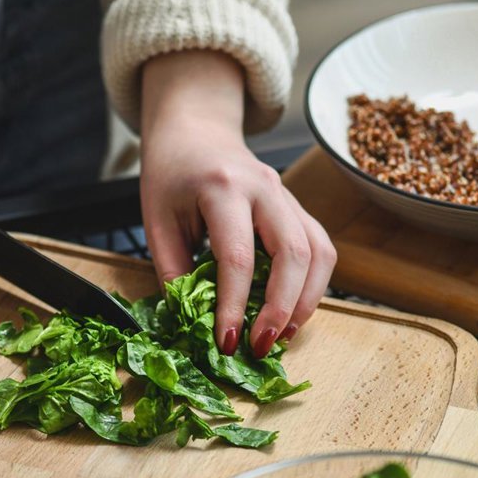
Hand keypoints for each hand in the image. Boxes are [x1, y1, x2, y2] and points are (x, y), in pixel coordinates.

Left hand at [139, 51, 335, 358]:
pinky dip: (313, 285)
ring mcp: (288, 196)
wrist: (195, 131)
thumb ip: (173, 270)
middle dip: (281, 308)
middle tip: (261, 346)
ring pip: (318, 252)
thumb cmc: (171, 175)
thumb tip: (191, 322)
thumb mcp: (156, 220)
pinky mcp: (298, 208)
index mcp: (222, 188)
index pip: (237, 257)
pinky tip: (293, 311)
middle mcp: (264, 189)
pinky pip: (320, 248)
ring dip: (306, 301)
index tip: (227, 342)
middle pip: (293, 253)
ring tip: (283, 335)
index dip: (235, 305)